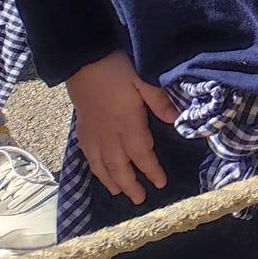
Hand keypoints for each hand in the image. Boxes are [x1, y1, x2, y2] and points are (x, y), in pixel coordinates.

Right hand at [66, 53, 174, 204]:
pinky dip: (94, 168)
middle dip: (130, 184)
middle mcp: (108, 133)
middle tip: (139, 199)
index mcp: (127, 123)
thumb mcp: (143, 78)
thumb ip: (159, 100)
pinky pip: (87, 154)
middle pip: (119, 165)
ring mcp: (92, 132)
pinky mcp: (82, 127)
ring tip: (119, 193)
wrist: (82, 60)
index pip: (141, 153)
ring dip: (111, 180)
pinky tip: (98, 171)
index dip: (151, 170)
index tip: (161, 183)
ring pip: (100, 164)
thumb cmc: (116, 67)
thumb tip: (175, 121)